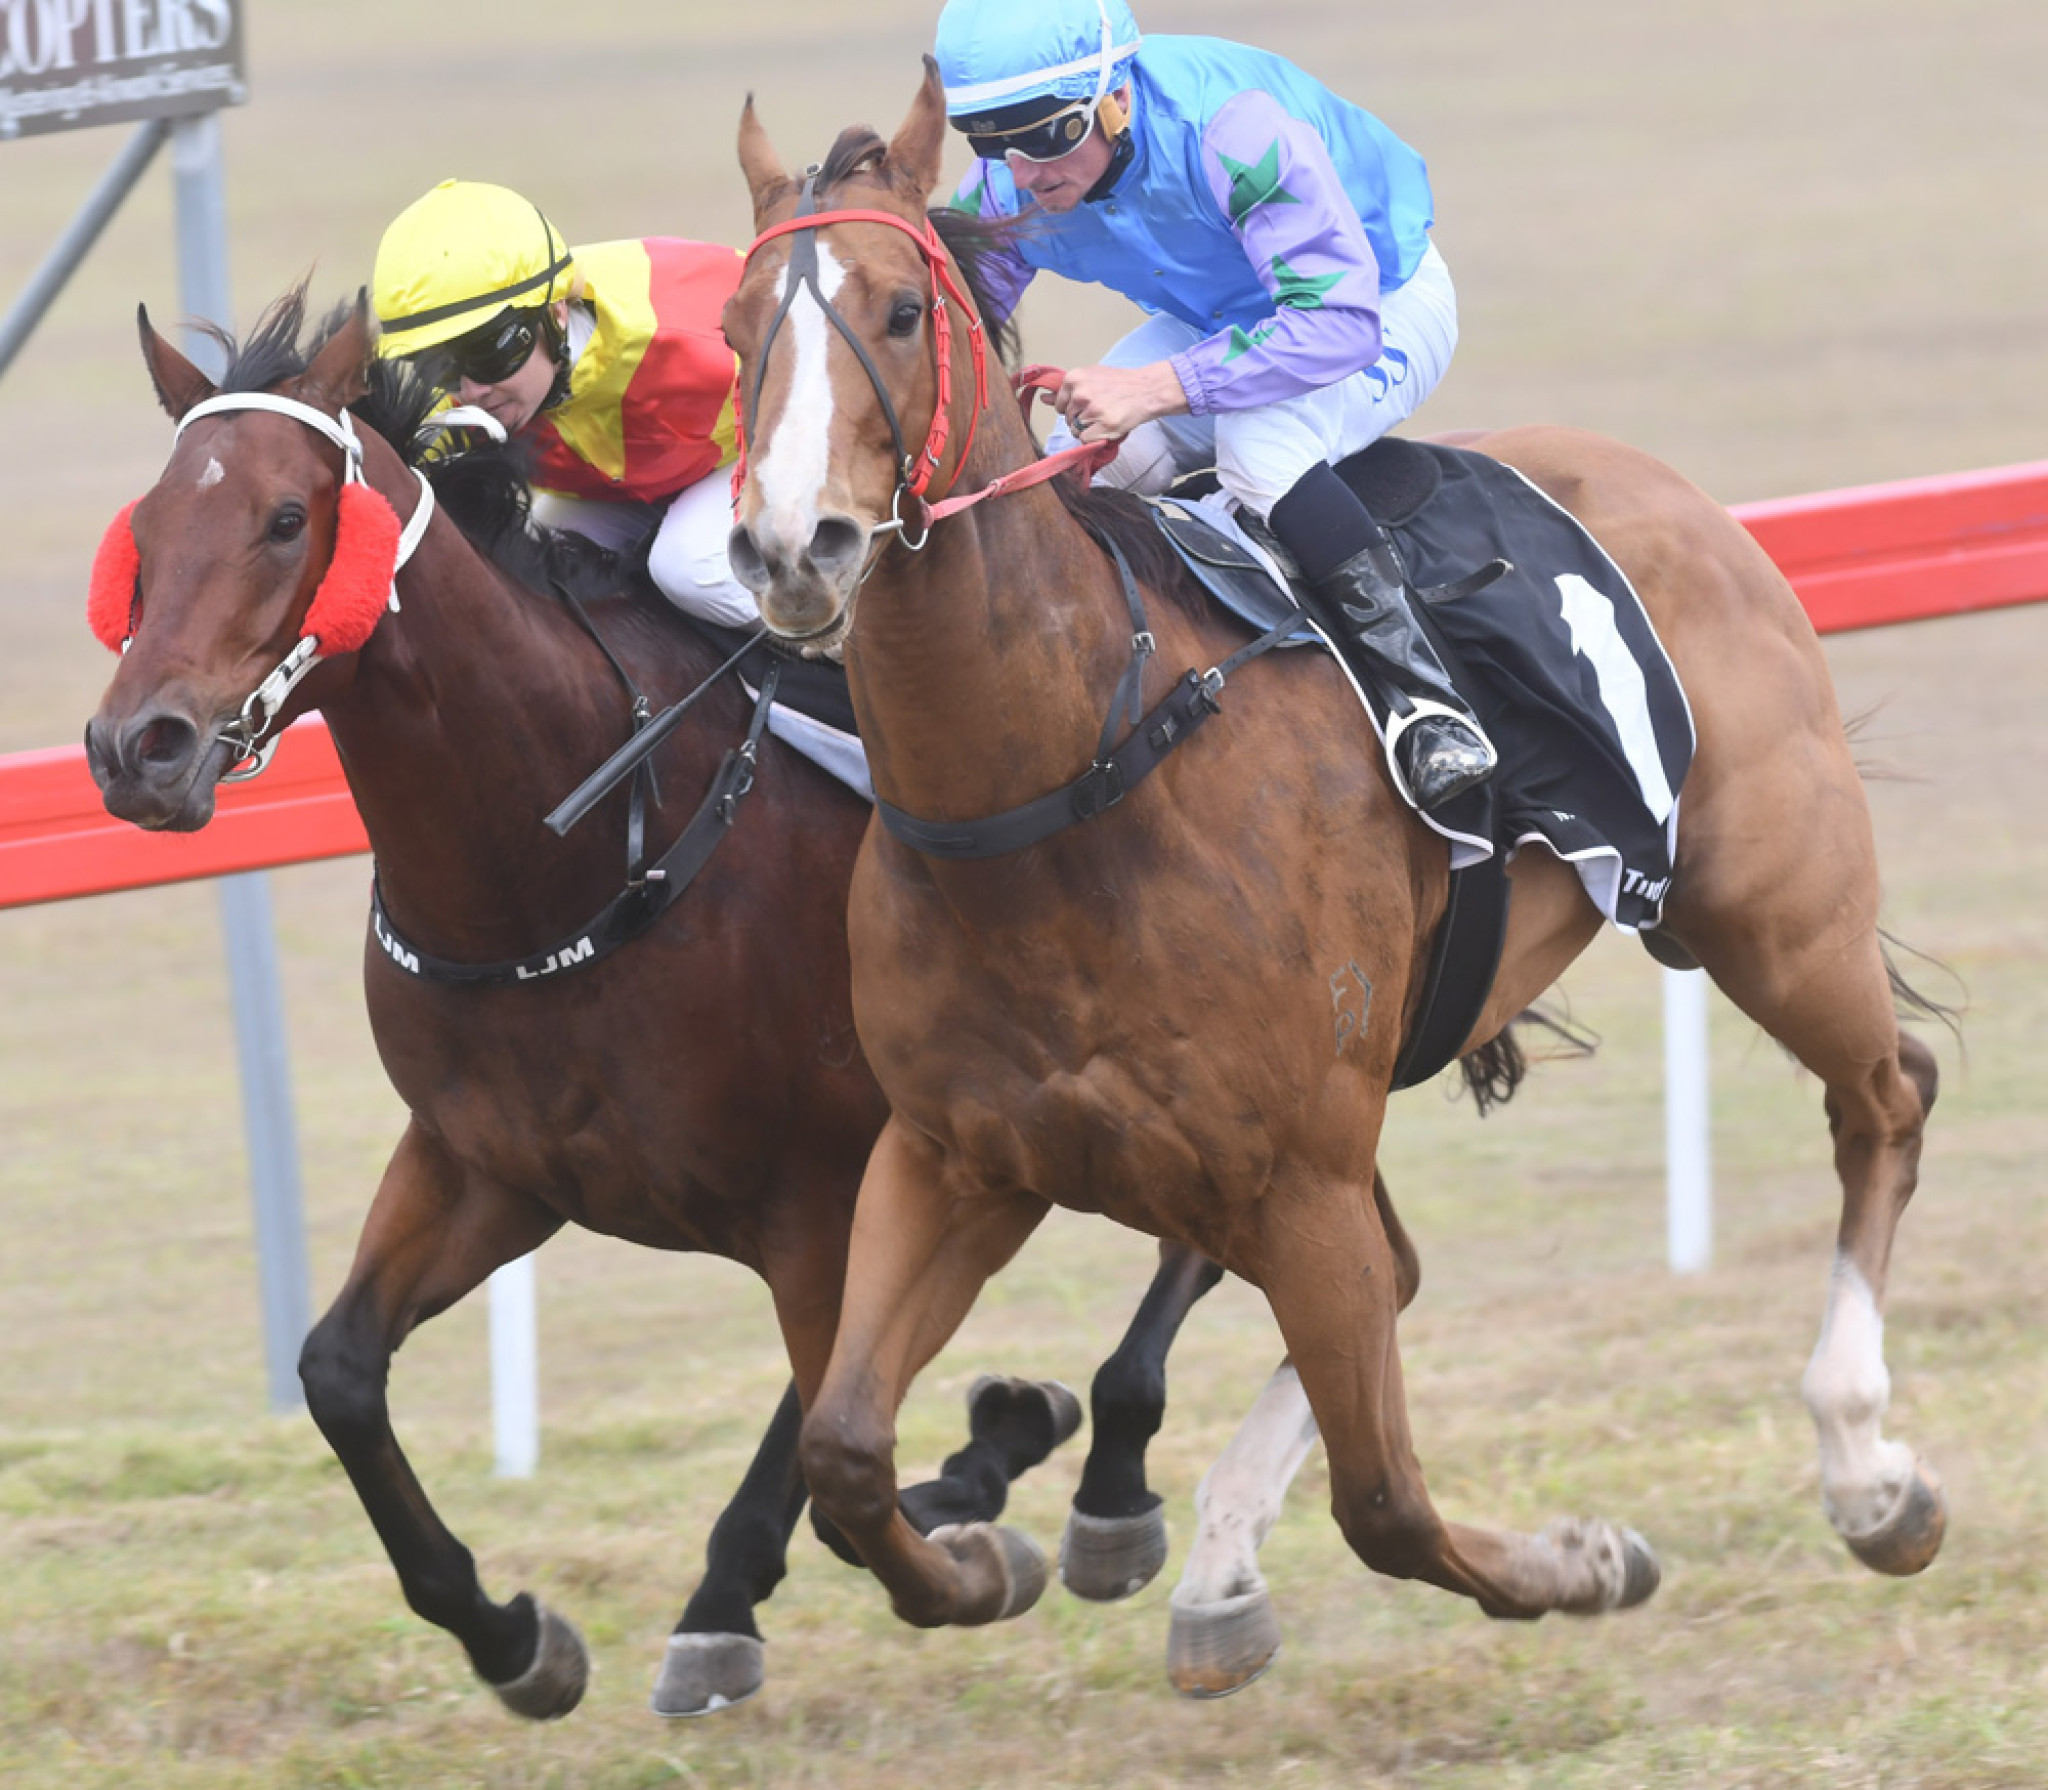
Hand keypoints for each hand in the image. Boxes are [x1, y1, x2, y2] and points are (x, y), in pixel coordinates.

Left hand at [1055, 360, 1189, 441]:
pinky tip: (1107, 425)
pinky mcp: (1103, 425)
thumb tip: (1043, 398)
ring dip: (1089, 429)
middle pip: (1068, 419)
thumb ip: (1066, 390)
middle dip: (1081, 419)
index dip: (1073, 409)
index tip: (1087, 405)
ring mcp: (1092, 410)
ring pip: (1076, 431)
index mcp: (1074, 378)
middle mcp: (1081, 393)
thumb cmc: (1119, 384)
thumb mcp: (1091, 378)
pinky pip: (1086, 440)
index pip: (1060, 405)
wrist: (1146, 389)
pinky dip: (1095, 437)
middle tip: (1100, 410)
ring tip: (1105, 416)